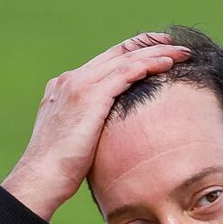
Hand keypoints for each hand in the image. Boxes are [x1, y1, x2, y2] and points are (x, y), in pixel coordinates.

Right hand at [2, 33, 191, 219]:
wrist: (40, 178)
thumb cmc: (58, 170)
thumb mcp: (73, 139)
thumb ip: (88, 125)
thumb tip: (109, 134)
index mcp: (64, 87)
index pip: (105, 61)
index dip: (133, 52)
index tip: (156, 52)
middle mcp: (70, 79)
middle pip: (118, 52)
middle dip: (149, 45)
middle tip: (175, 45)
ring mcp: (78, 85)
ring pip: (125, 58)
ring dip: (157, 53)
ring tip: (182, 53)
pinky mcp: (89, 96)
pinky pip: (126, 73)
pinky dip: (148, 65)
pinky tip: (167, 64)